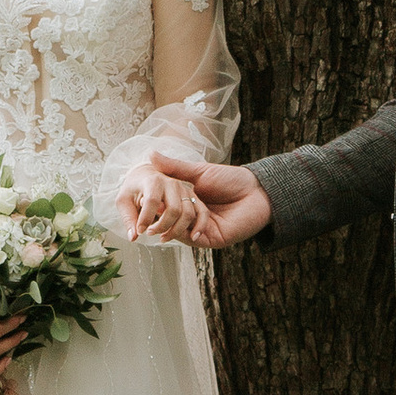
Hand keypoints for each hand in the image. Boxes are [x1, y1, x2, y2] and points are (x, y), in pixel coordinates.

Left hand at [121, 161, 206, 243]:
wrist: (146, 174)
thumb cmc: (134, 188)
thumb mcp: (124, 199)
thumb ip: (128, 218)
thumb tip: (133, 237)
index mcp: (153, 180)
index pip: (152, 201)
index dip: (145, 219)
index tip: (140, 230)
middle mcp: (172, 183)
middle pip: (173, 210)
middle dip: (162, 226)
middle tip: (150, 233)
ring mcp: (184, 189)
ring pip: (188, 214)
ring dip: (176, 230)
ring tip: (162, 237)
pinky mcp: (193, 196)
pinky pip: (202, 212)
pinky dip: (199, 226)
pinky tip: (191, 237)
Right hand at [136, 152, 272, 250]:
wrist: (257, 192)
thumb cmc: (231, 179)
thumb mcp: (199, 172)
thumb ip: (175, 168)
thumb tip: (150, 154)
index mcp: (189, 201)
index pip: (166, 206)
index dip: (153, 206)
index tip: (138, 203)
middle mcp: (193, 216)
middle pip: (170, 222)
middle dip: (157, 222)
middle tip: (144, 220)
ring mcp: (201, 229)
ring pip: (179, 233)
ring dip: (168, 230)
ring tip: (156, 226)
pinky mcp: (211, 239)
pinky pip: (193, 239)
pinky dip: (184, 234)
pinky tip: (177, 230)